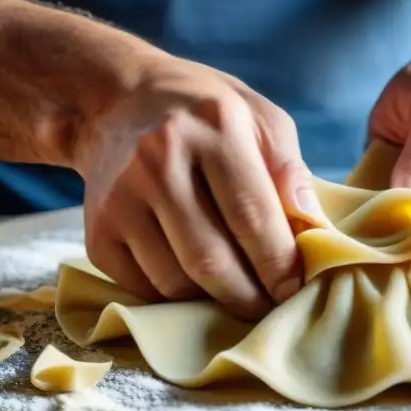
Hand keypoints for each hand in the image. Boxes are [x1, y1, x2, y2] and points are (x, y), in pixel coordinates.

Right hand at [74, 55, 324, 319]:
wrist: (117, 100)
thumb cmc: (206, 113)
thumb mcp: (260, 118)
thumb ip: (290, 170)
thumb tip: (313, 227)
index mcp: (213, 126)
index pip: (252, 215)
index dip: (279, 264)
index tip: (295, 291)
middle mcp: (159, 159)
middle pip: (210, 259)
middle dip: (248, 298)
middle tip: (270, 310)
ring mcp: (120, 196)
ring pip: (174, 282)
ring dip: (211, 301)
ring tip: (235, 293)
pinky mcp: (97, 229)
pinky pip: (142, 286)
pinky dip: (174, 296)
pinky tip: (194, 279)